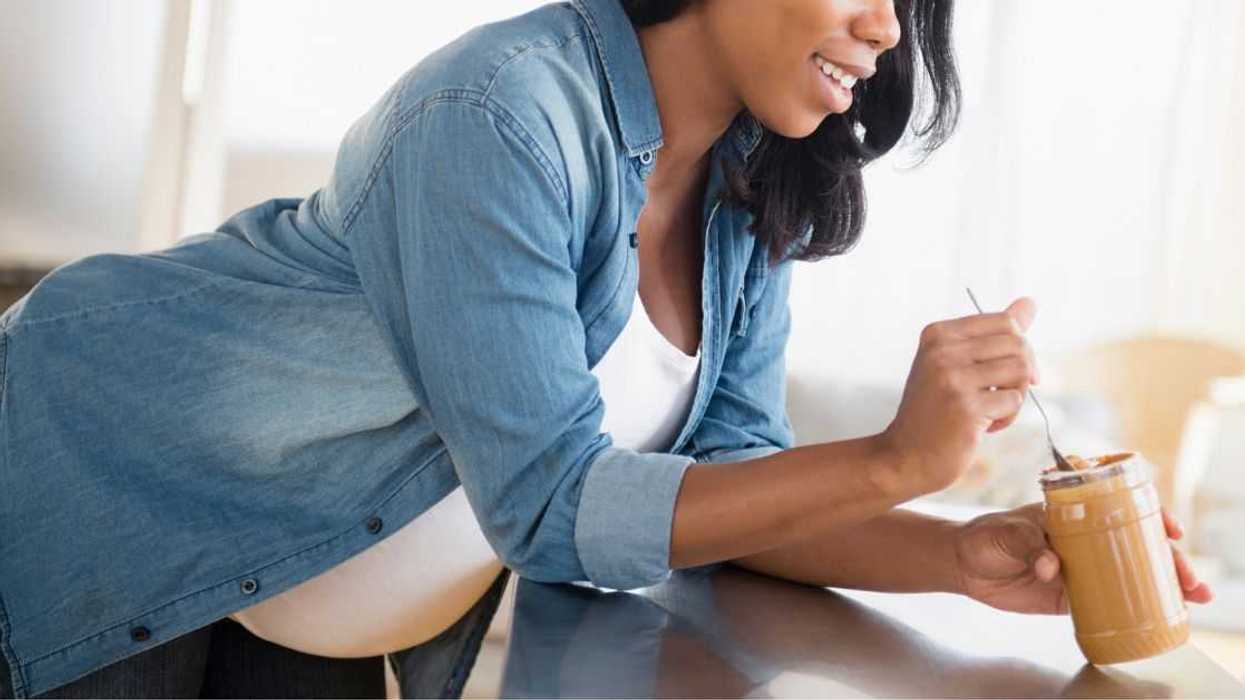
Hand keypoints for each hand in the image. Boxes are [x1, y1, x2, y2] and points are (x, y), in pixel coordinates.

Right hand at [879, 298, 1038, 495]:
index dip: (1019, 348)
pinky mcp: (966, 406)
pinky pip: (1014, 400)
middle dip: (1022, 372)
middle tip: (1003, 395)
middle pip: (1017, 344)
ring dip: (1015, 395)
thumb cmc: (933, 411)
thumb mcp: (955, 364)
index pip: (1004, 321)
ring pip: (1020, 370)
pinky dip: (1007, 417)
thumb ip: (992, 333)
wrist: (904, 456)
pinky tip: (983, 426)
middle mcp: (942, 350)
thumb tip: (1029, 303)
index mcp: (937, 334)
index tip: (1009, 372)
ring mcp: (952, 378)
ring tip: (992, 410)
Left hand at [953, 503, 1213, 614]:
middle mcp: (1085, 538)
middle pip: (1136, 544)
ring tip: (1192, 597)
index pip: (1121, 508)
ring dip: (1163, 583)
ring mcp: (1082, 566)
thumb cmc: (985, 535)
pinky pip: (1109, 600)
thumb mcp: (1006, 532)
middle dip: (1168, 558)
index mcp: (1074, 513)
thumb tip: (1052, 567)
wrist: (963, 564)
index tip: (1170, 529)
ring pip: (1130, 572)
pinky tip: (1160, 614)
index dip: (1151, 516)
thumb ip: (1029, 545)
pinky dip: (1134, 606)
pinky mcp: (1072, 594)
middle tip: (1189, 577)